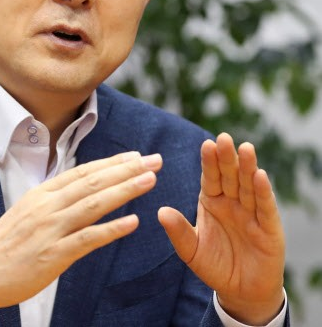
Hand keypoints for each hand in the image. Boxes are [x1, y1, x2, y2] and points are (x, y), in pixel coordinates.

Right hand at [0, 151, 162, 326]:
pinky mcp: (53, 255)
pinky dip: (111, 229)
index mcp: (42, 192)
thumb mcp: (28, 210)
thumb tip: (81, 187)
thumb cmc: (6, 243)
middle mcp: (47, 205)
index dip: (112, 163)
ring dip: (125, 190)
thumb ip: (54, 198)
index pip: (83, 171)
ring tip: (150, 180)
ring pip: (94, 204)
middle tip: (154, 160)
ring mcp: (50, 228)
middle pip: (93, 181)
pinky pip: (87, 239)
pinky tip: (133, 222)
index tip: (136, 156)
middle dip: (126, 169)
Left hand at [158, 132, 284, 325]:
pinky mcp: (269, 228)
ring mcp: (251, 213)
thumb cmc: (215, 265)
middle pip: (230, 176)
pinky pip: (265, 208)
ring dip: (247, 167)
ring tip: (245, 148)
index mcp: (212, 201)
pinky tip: (260, 175)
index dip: (209, 161)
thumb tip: (161, 211)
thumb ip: (179, 231)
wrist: (240, 291)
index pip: (210, 177)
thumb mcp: (191, 250)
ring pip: (249, 186)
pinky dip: (263, 192)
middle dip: (227, 157)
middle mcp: (232, 202)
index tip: (206, 144)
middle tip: (224, 138)